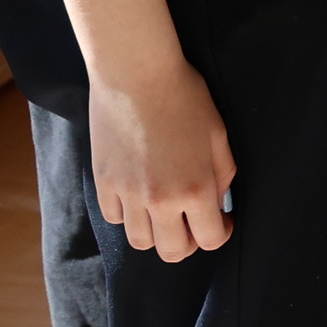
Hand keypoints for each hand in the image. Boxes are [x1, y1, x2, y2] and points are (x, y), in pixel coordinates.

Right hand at [89, 57, 237, 259]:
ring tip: (163, 214)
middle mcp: (160, 201)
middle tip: (192, 223)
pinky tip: (137, 196)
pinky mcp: (103, 183)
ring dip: (156, 234)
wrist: (136, 74)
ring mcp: (128, 195)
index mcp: (195, 190)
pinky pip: (115, 218)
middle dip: (188, 242)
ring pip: (140, 242)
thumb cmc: (184, 98)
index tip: (222, 222)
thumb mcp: (218, 135)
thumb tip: (219, 202)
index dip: (221, 234)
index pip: (210, 240)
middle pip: (173, 252)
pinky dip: (128, 215)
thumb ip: (222, 176)